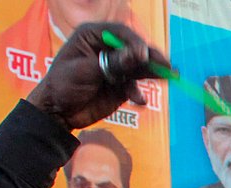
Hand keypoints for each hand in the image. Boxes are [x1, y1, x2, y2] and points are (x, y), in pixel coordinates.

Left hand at [26, 22, 172, 130]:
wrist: (59, 111)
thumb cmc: (64, 84)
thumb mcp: (86, 71)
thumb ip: (112, 63)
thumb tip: (137, 55)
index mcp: (93, 36)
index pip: (121, 33)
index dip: (135, 42)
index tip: (145, 55)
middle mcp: (107, 49)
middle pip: (135, 49)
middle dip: (151, 58)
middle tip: (168, 66)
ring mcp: (116, 67)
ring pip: (140, 67)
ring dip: (154, 73)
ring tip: (171, 77)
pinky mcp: (121, 85)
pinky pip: (136, 86)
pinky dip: (140, 93)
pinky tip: (140, 101)